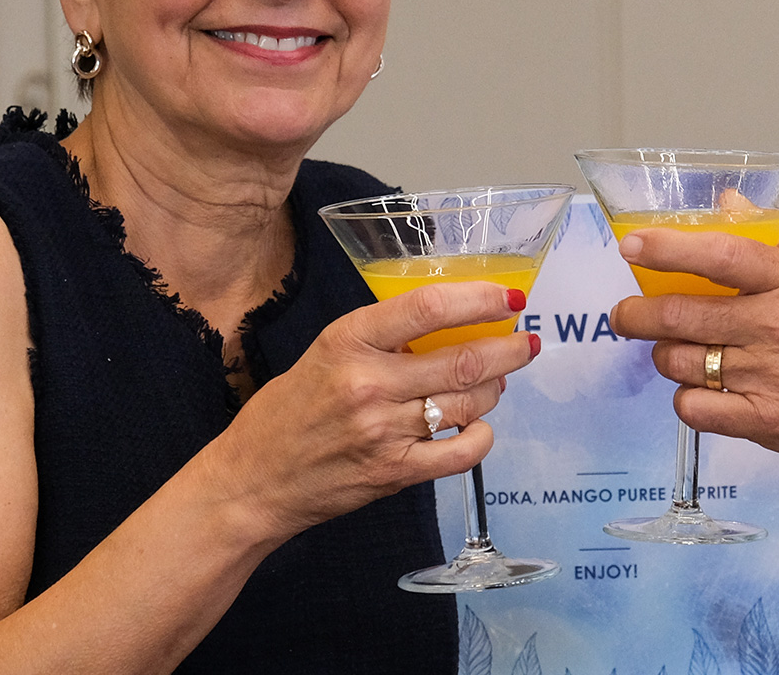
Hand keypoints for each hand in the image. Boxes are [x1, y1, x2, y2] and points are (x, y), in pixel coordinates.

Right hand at [201, 281, 538, 542]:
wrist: (251, 482)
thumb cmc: (287, 412)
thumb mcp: (325, 354)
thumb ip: (381, 341)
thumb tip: (449, 327)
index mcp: (347, 341)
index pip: (428, 308)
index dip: (479, 298)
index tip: (509, 296)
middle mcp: (368, 384)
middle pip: (463, 360)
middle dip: (509, 349)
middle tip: (527, 342)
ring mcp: (383, 432)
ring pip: (468, 404)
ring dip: (495, 390)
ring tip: (497, 382)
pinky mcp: (393, 473)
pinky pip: (461, 453)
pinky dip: (482, 437)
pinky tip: (478, 427)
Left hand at [608, 230, 778, 472]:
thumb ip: (775, 239)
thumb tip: (727, 202)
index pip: (719, 254)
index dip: (667, 248)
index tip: (633, 245)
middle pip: (683, 314)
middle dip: (637, 314)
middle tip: (626, 314)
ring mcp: (771, 376)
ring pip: (681, 362)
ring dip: (665, 356)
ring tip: (675, 353)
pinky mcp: (767, 420)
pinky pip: (697, 409)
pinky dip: (686, 399)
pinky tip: (698, 391)